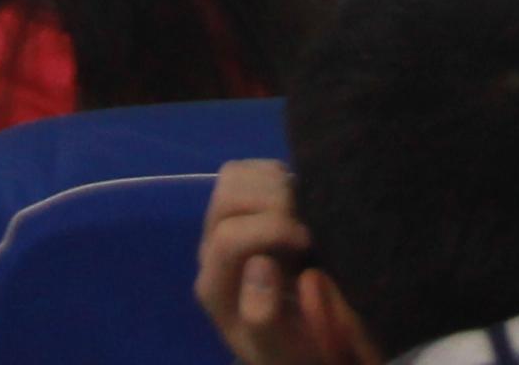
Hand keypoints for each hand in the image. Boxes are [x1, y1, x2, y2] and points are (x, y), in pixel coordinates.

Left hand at [197, 159, 327, 364]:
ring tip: (300, 212)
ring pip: (233, 177)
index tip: (307, 242)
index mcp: (216, 287)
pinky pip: (248, 171)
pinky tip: (296, 202)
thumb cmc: (291, 347)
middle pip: (228, 199)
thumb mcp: (281, 349)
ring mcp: (222, 226)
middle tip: (305, 224)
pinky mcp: (239, 210)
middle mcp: (211, 252)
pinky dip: (275, 175)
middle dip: (273, 201)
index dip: (272, 229)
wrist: (292, 343)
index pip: (230, 239)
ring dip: (273, 185)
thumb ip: (264, 317)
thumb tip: (261, 264)